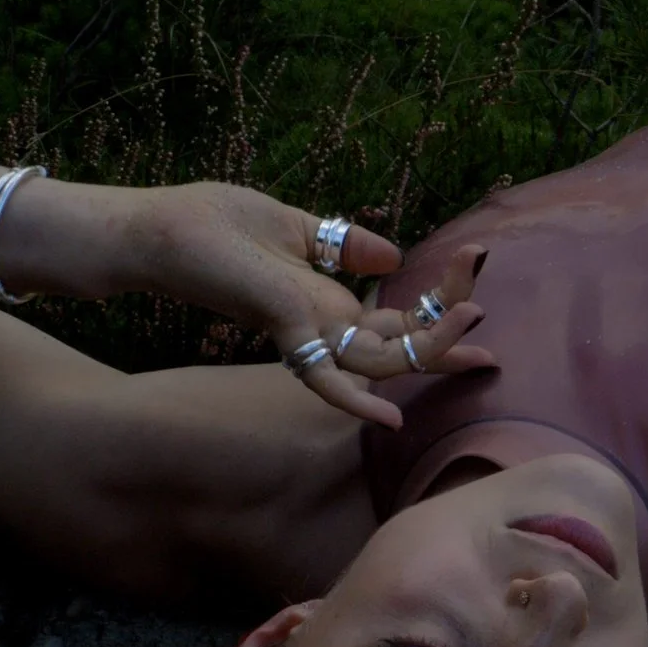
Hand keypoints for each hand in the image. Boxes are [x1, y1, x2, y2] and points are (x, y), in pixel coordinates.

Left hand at [130, 183, 493, 427]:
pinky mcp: (280, 324)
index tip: (480, 271)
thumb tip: (394, 256)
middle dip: (450, 345)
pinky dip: (355, 400)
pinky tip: (389, 420)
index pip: (397, 316)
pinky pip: (323, 375)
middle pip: (399, 348)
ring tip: (475, 334)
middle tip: (494, 344)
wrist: (153, 232)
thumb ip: (343, 245)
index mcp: (328, 299)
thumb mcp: (292, 226)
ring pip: (379, 362)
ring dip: (429, 352)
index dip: (442, 307)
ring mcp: (304, 329)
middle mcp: (322, 323)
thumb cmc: (209, 226)